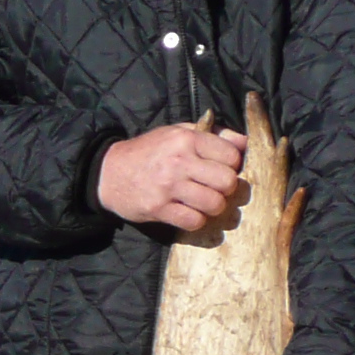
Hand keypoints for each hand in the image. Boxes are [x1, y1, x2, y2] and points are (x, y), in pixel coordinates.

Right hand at [96, 122, 248, 229]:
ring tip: (202, 202)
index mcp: (186, 139)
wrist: (108, 173)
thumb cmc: (149, 152)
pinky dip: (196, 220)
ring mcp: (168, 186)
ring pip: (214, 204)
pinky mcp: (158, 208)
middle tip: (214, 188)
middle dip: (226, 188)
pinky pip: (194, 221)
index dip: (232, 165)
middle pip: (228, 182)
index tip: (221, 169)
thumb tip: (246, 143)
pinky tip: (188, 212)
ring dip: (212, 207)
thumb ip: (213, 135)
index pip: (232, 156)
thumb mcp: (178, 133)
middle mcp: (178, 161)